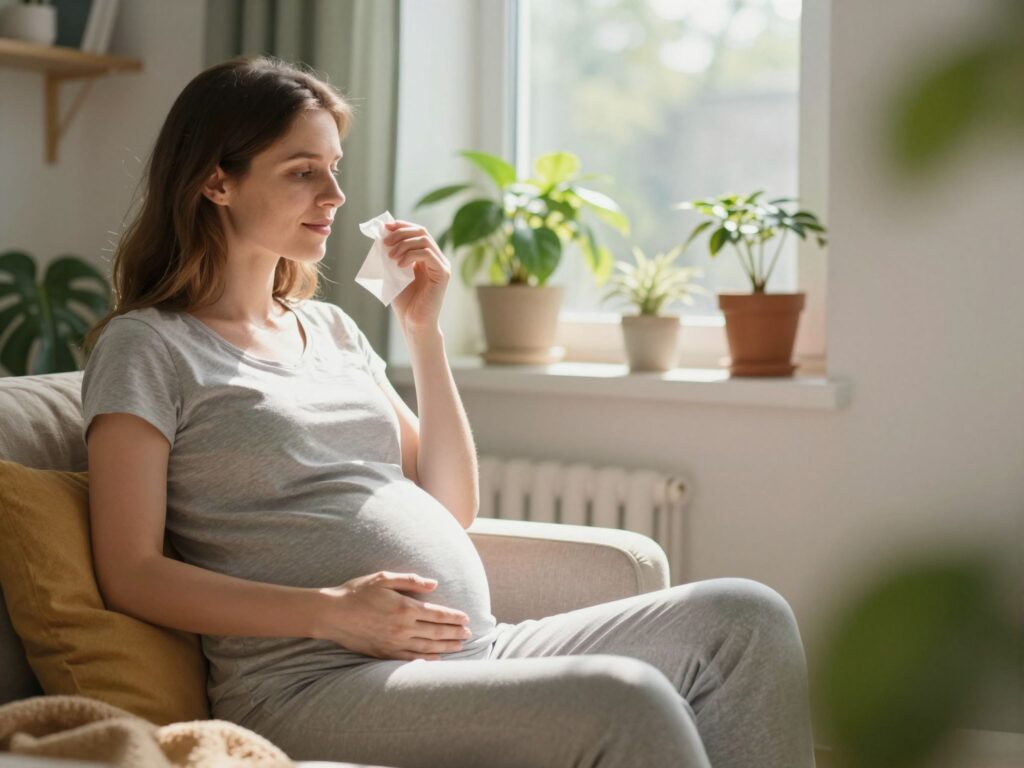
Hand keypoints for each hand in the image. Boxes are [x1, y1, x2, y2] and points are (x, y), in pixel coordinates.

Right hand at [312, 571, 471, 660]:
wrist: (332, 614)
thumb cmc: (357, 592)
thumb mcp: (384, 578)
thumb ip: (411, 581)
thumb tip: (434, 584)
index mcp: (404, 608)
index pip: (437, 614)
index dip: (454, 617)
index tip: (466, 619)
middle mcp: (402, 628)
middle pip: (436, 632)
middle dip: (455, 633)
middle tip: (468, 634)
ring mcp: (394, 643)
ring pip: (427, 647)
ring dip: (446, 647)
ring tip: (460, 646)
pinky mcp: (384, 653)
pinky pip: (410, 658)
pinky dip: (426, 659)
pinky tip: (436, 658)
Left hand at [382, 220, 450, 334]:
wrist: (413, 323)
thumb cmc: (404, 302)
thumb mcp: (392, 272)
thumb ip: (390, 255)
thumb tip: (381, 234)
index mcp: (427, 257)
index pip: (418, 232)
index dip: (402, 225)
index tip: (385, 227)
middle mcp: (437, 258)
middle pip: (421, 232)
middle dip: (401, 233)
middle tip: (385, 242)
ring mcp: (442, 265)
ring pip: (424, 240)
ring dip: (404, 244)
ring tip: (390, 256)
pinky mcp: (443, 274)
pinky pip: (428, 254)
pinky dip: (411, 255)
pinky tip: (400, 265)